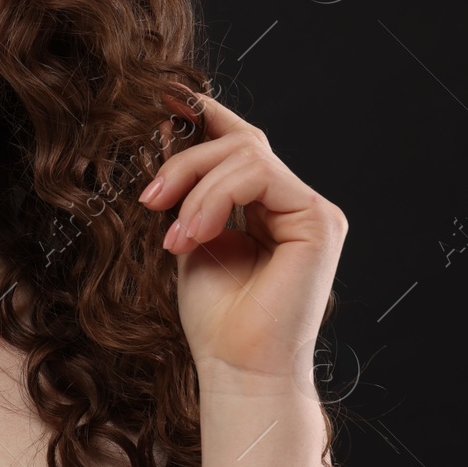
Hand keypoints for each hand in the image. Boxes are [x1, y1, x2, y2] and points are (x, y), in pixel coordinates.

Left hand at [137, 86, 347, 386]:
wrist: (237, 368)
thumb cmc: (215, 317)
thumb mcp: (189, 236)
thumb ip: (187, 188)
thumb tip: (170, 127)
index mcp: (268, 205)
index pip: (239, 142)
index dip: (204, 115)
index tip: (162, 98)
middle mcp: (294, 202)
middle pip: (240, 140)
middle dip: (185, 161)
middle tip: (149, 199)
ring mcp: (311, 210)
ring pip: (246, 153)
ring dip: (195, 185)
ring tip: (173, 235)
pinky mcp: (318, 220)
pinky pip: (259, 176)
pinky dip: (214, 198)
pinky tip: (192, 235)